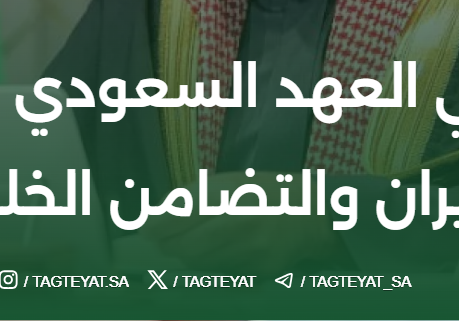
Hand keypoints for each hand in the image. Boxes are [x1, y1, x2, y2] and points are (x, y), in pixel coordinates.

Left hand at [141, 171, 348, 272]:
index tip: (148, 230)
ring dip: (187, 258)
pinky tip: (211, 257)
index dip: (160, 227)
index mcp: (233, 194)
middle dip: (170, 247)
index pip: (184, 217)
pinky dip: (209, 268)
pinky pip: (221, 274)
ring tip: (185, 247)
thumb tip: (157, 219)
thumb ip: (194, 199)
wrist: (310, 214)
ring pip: (202, 264)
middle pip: (189, 247)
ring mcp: (252, 251)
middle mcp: (242, 223)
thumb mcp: (229, 184)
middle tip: (162, 242)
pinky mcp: (259, 272)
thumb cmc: (264, 193)